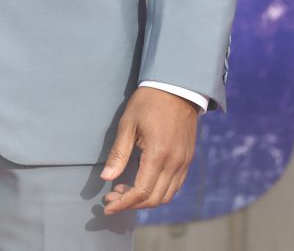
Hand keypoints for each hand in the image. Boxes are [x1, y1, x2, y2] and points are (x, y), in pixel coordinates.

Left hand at [101, 87, 198, 214]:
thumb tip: (106, 178)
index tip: (107, 205)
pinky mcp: (187, 159)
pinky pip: (175, 186)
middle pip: (154, 198)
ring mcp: (183, 163)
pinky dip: (159, 192)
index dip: (123, 203)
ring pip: (166, 195)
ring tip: (124, 191)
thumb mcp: (128, 123)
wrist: (176, 87)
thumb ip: (118, 153)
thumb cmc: (148, 102)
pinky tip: (143, 184)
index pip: (140, 192)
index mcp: (158, 155)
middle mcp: (174, 163)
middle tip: (112, 197)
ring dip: (145, 200)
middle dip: (131, 203)